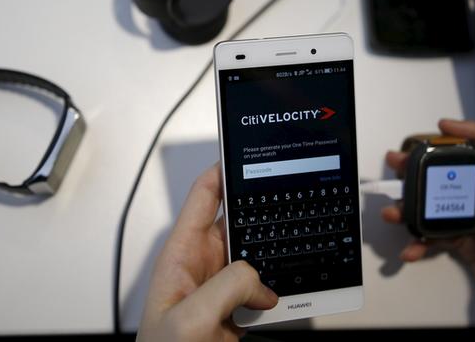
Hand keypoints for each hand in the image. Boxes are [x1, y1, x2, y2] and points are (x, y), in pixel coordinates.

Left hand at [137, 164, 277, 341]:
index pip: (203, 198)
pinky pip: (262, 287)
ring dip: (273, 252)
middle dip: (260, 211)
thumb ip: (227, 286)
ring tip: (294, 242)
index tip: (248, 154)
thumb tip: (260, 279)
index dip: (224, 171)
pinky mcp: (235, 312)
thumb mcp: (190, 319)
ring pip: (255, 255)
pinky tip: (290, 286)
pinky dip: (278, 285)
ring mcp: (220, 289)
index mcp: (181, 255)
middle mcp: (201, 266)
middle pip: (236, 222)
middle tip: (287, 198)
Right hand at [382, 119, 474, 341]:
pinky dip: (422, 242)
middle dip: (432, 165)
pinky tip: (410, 250)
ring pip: (447, 205)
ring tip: (395, 208)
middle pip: (467, 175)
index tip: (447, 127)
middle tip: (401, 161)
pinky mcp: (474, 252)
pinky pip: (442, 238)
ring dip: (418, 205)